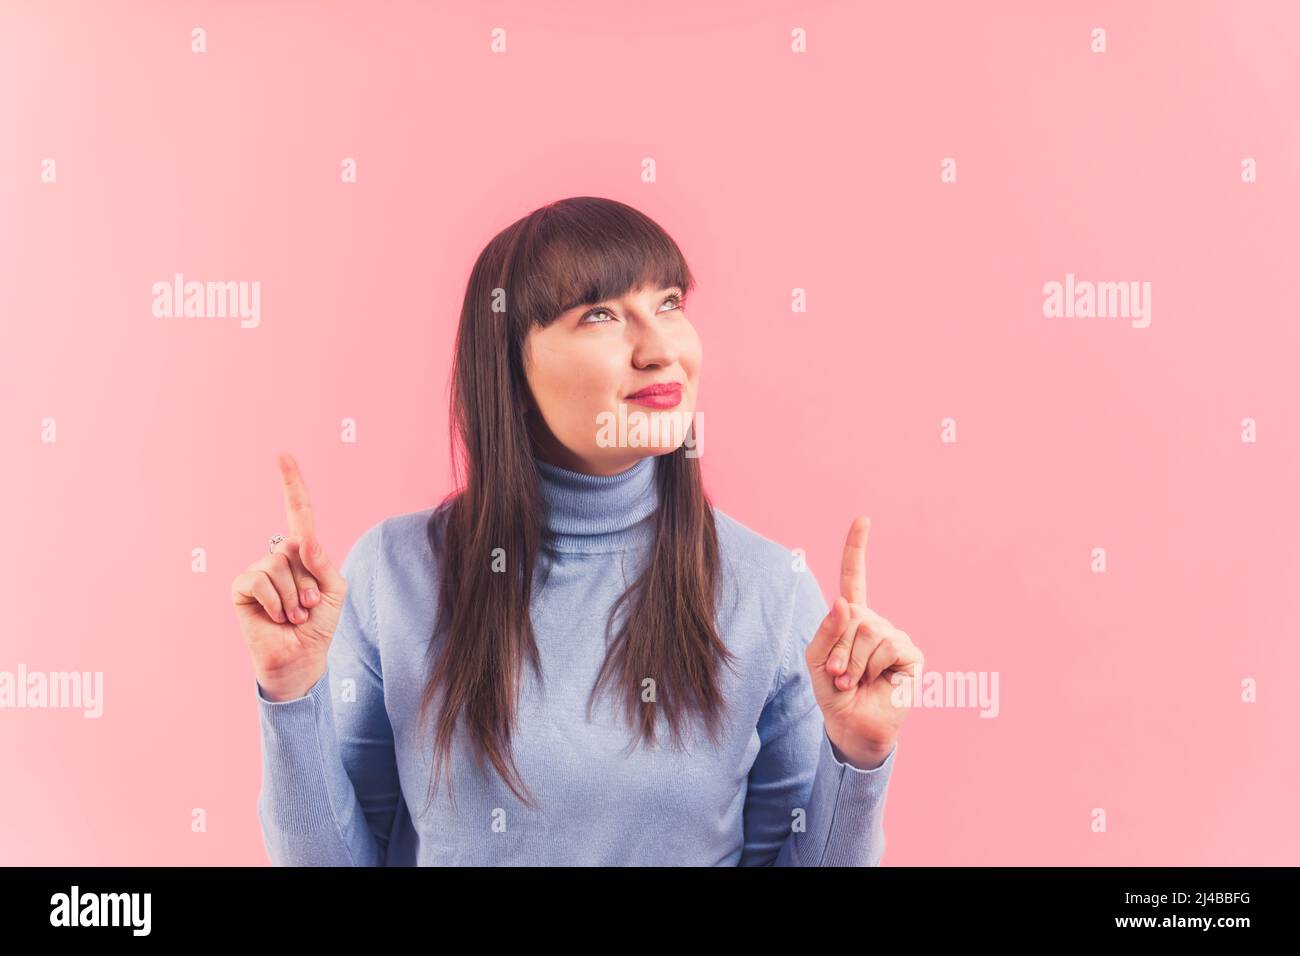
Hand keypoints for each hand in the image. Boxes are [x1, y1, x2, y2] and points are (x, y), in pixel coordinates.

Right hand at [230, 453, 347, 700]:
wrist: (301, 657)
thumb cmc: (319, 624)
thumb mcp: (334, 590)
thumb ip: (322, 562)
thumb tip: (301, 539)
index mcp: (303, 553)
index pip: (298, 513)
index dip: (291, 484)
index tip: (283, 455)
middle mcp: (279, 556)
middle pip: (296, 547)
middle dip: (310, 581)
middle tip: (308, 607)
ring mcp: (258, 570)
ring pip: (279, 564)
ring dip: (295, 596)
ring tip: (294, 615)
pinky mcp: (241, 587)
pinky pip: (260, 579)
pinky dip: (276, 601)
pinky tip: (278, 617)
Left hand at [805, 516, 922, 767]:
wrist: (852, 727)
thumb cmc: (832, 693)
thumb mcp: (816, 660)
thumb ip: (825, 631)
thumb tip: (844, 601)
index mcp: (852, 618)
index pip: (855, 577)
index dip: (857, 548)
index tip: (862, 519)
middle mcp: (876, 622)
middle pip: (853, 615)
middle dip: (838, 648)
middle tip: (837, 675)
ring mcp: (895, 636)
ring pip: (868, 631)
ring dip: (852, 662)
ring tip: (852, 681)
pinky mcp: (911, 654)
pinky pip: (887, 646)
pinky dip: (871, 668)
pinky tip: (876, 682)